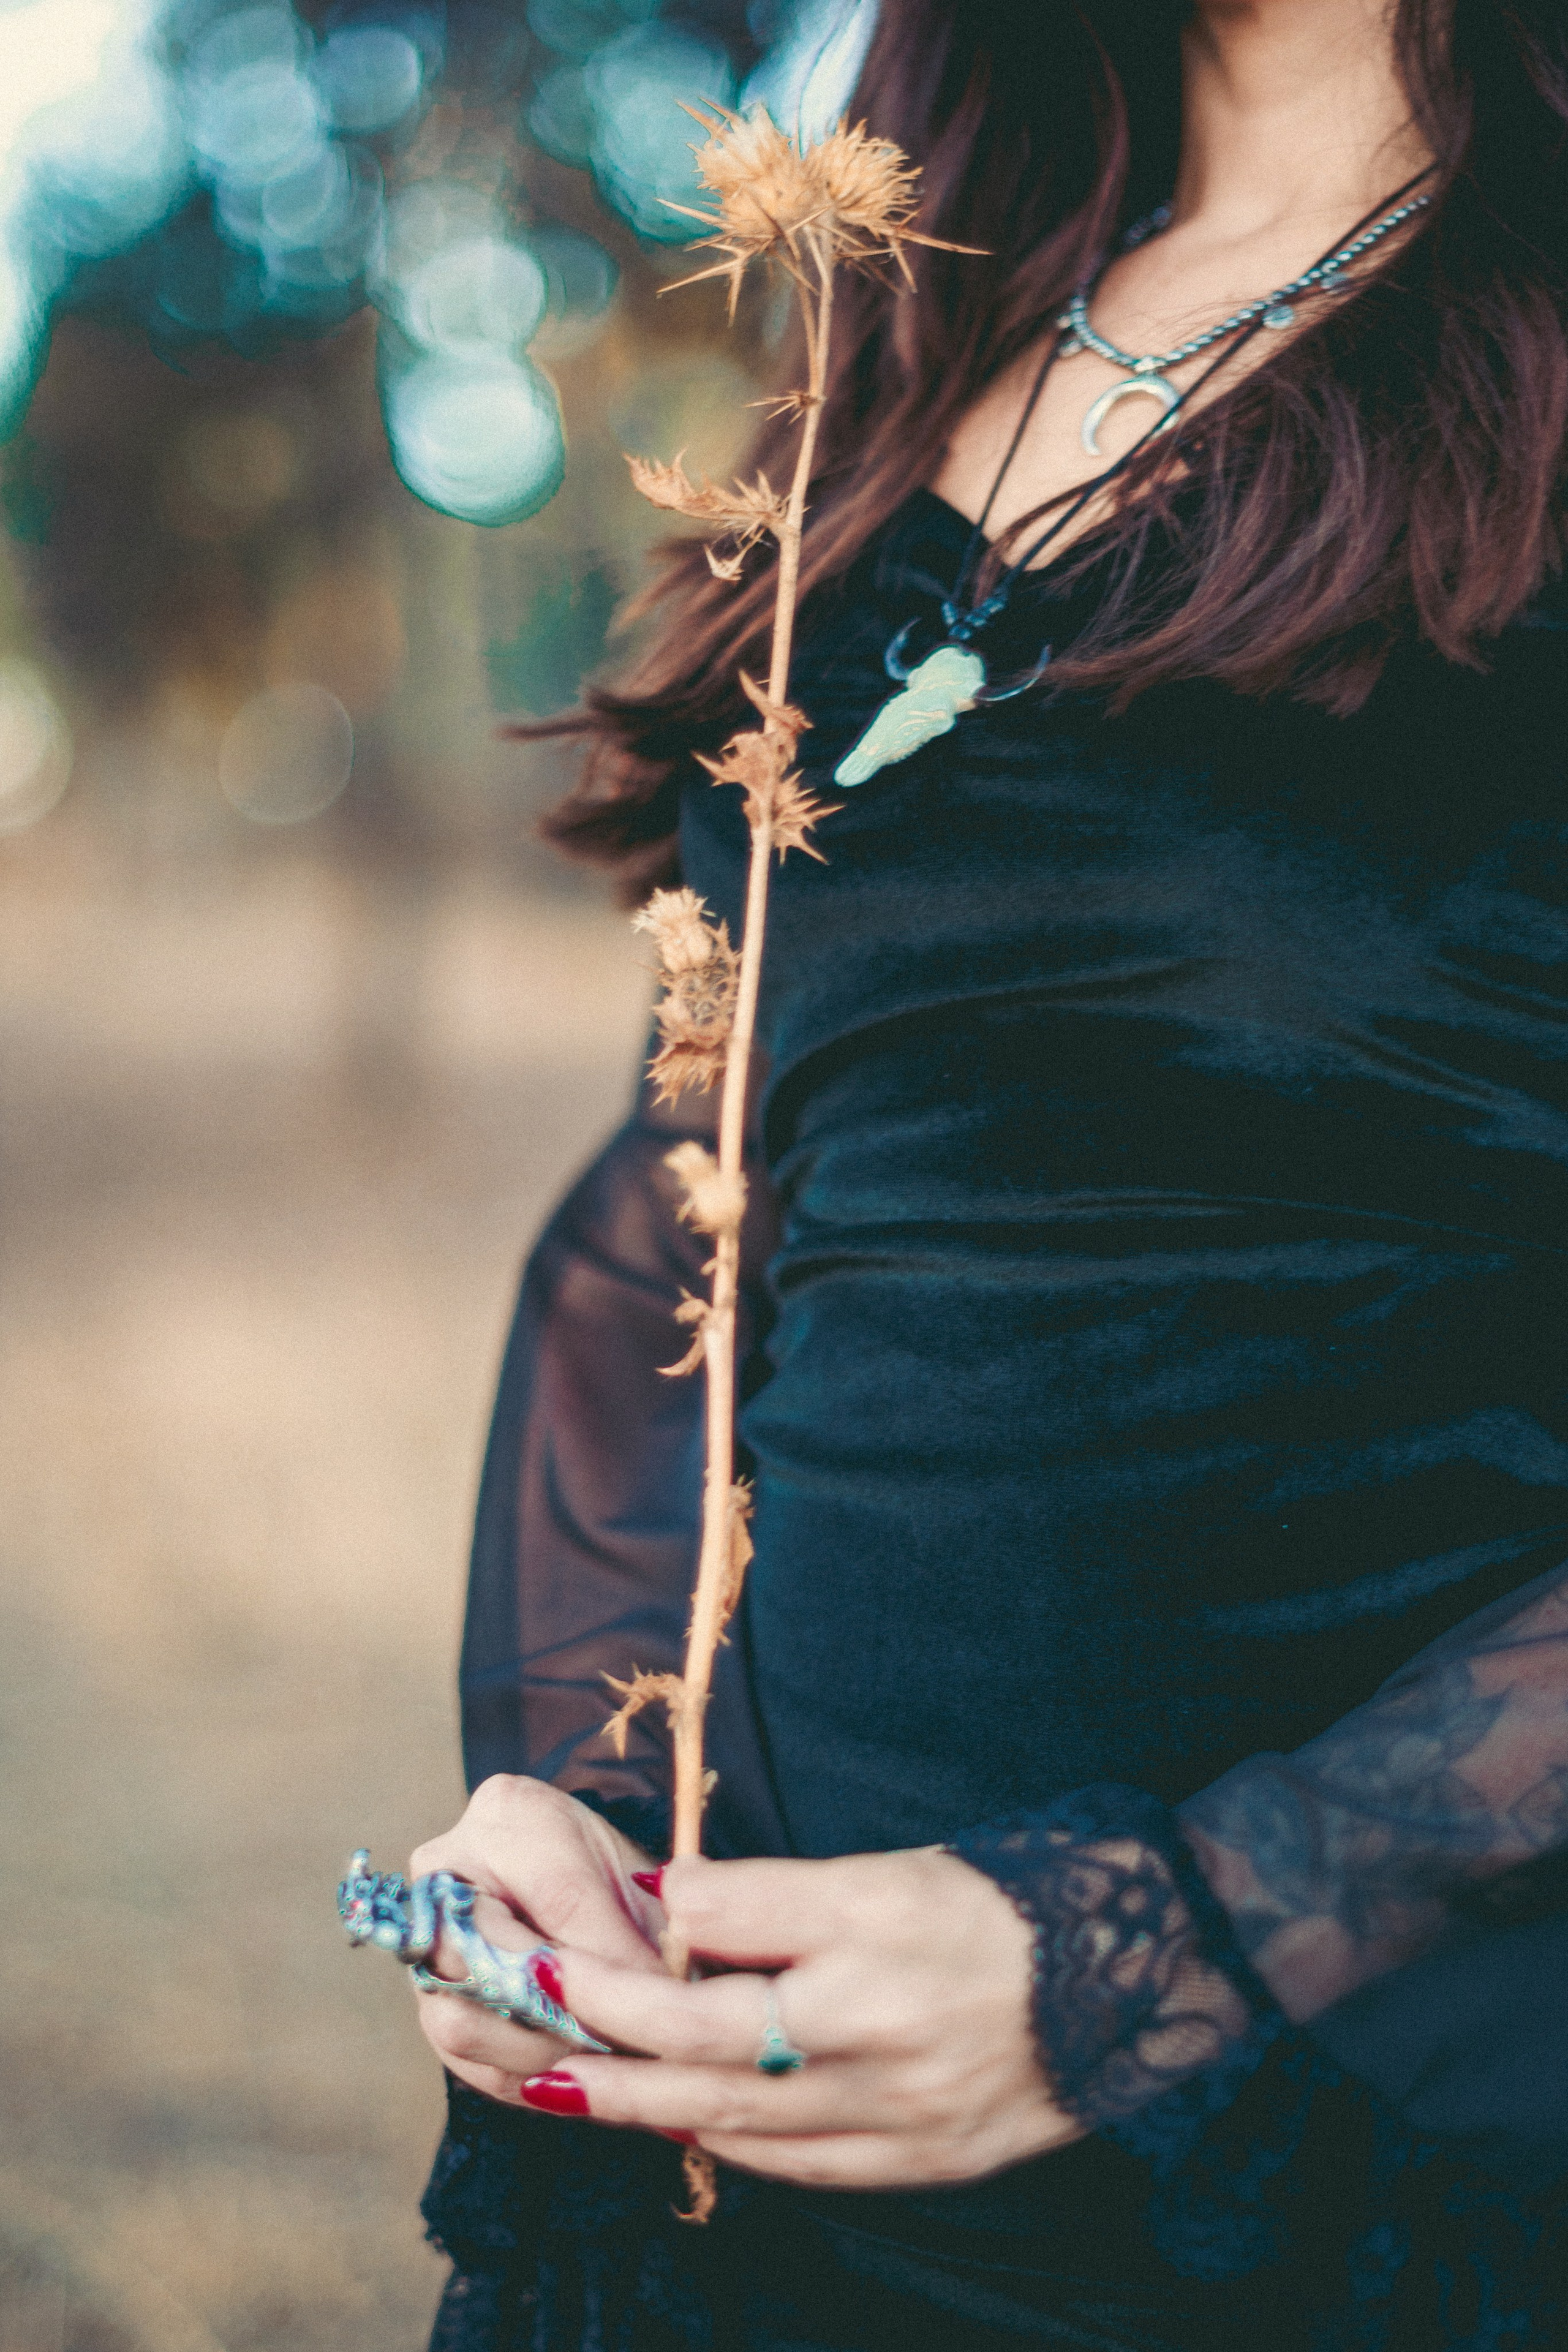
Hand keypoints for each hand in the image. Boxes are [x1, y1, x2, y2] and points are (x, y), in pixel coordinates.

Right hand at [409, 1775, 668, 2102]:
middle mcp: (445, 1866)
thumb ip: (644, 1935)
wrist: (574, 1890)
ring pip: (460, 2020)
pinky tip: (567, 2072)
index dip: (613, 1960)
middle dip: (568, 2014)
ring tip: (597, 2058)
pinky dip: (517, 2075)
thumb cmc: (613, 1883)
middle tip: (624, 2040)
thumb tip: (654, 1999)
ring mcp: (422, 1937)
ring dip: (537, 2054)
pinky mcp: (425, 1999)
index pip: (559, 1898)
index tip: (660, 1999)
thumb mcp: (642, 1889)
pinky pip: (459, 2058)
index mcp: (510, 1813)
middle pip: (492, 1961)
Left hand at [507, 1848, 1085, 2187]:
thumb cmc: (1001, 1904)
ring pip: (742, 2129)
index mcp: (866, 1964)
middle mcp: (877, 2058)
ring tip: (572, 2091)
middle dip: (605, 2061)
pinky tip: (688, 2120)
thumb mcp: (883, 1872)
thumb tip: (659, 1904)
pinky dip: (731, 2143)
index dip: (622, 1971)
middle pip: (706, 2069)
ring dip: (648, 2109)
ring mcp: (901, 2127)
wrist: (1136, 1976)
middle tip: (528, 2048)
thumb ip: (764, 1896)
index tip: (554, 1962)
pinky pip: (800, 2169)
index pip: (707, 1977)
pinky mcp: (924, 2167)